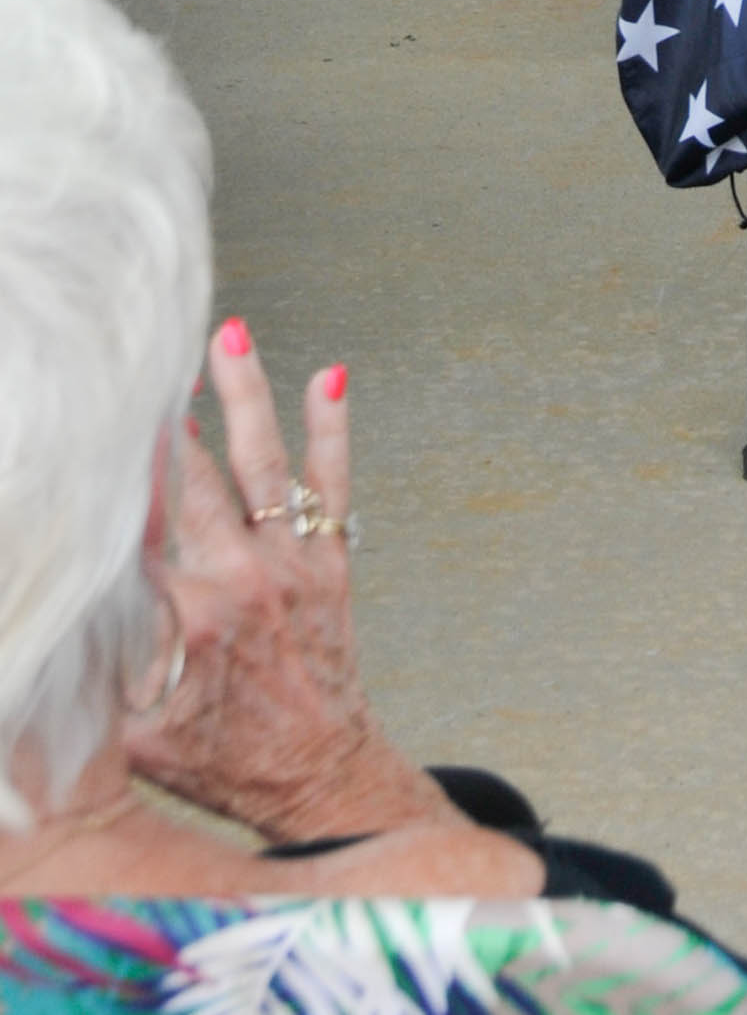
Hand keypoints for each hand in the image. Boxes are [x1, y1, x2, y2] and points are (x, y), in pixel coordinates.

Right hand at [127, 319, 431, 847]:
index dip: (112, 481)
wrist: (317, 775)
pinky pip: (330, 485)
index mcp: (189, 619)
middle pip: (198, 479)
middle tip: (150, 357)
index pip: (138, 531)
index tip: (90, 433)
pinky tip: (330, 377)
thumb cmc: (221, 762)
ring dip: (244, 394)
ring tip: (228, 334)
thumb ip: (98, 676)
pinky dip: (330, 429)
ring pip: (263, 463)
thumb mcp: (137, 735)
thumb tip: (54, 632)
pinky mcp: (330, 561)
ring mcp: (292, 565)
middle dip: (169, 417)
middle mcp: (243, 580)